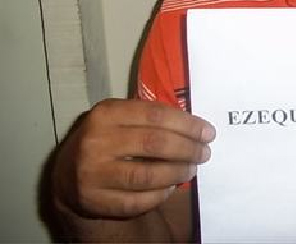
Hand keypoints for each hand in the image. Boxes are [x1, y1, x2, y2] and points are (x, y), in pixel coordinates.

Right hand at [52, 99, 214, 218]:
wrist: (68, 172)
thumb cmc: (107, 138)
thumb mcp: (121, 117)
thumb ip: (151, 117)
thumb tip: (196, 127)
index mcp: (106, 113)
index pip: (156, 115)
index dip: (187, 124)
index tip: (208, 132)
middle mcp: (96, 141)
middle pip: (155, 144)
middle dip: (187, 149)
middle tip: (204, 152)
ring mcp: (92, 173)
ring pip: (147, 175)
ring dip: (177, 172)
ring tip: (191, 169)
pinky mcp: (94, 200)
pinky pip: (136, 201)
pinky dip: (159, 194)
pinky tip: (170, 187)